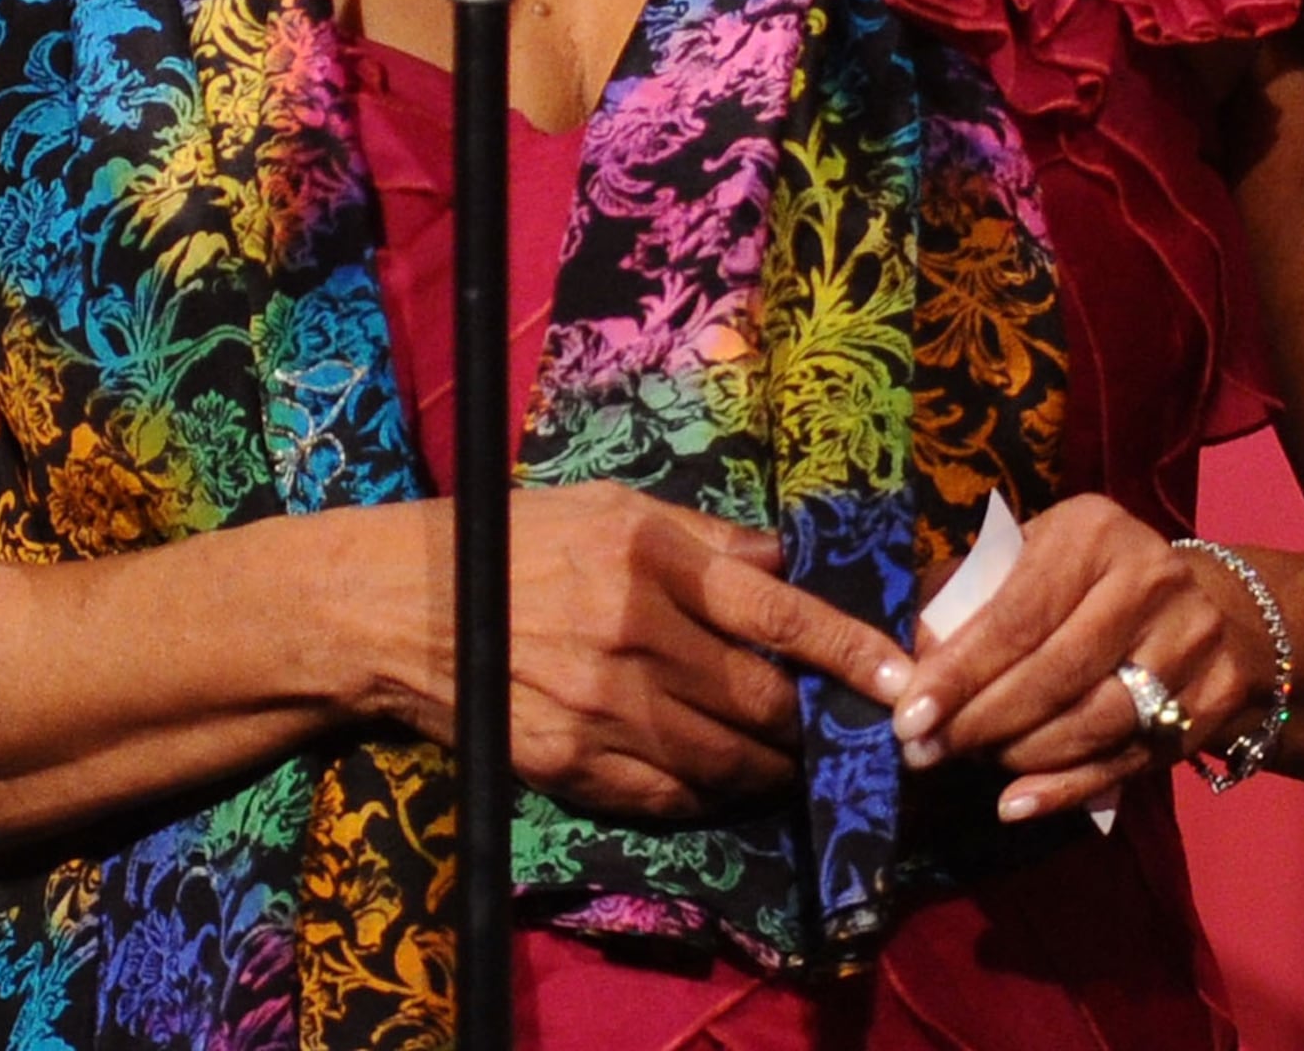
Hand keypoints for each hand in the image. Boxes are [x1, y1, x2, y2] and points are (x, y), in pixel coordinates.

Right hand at [372, 484, 916, 820]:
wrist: (399, 609)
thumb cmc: (514, 542)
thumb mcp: (610, 508)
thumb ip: (709, 538)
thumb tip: (795, 561)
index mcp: (645, 557)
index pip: (775, 611)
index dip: (850, 650)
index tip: (904, 675)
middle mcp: (630, 635)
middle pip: (765, 701)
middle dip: (820, 720)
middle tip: (852, 723)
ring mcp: (600, 709)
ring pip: (730, 760)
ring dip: (776, 762)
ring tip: (793, 750)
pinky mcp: (573, 765)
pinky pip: (674, 795)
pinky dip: (713, 788)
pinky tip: (723, 770)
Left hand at [888, 497, 1265, 822]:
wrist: (1206, 601)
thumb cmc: (1084, 580)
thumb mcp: (1024, 562)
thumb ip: (963, 601)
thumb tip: (905, 663)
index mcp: (1092, 531)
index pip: (1015, 616)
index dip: (959, 673)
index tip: (909, 717)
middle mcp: (1151, 578)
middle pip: (1056, 673)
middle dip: (981, 721)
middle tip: (926, 752)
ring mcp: (1193, 638)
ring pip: (1096, 721)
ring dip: (1021, 755)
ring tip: (970, 764)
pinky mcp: (1218, 694)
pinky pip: (1133, 758)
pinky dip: (1069, 787)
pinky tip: (1018, 803)